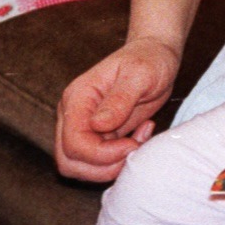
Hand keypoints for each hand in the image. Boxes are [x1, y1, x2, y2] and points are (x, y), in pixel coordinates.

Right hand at [54, 36, 180, 180]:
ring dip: (110, 167)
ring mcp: (83, 127)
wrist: (156, 56)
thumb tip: (98, 125)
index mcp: (78, 98)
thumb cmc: (149, 59)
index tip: (132, 144)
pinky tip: (139, 138)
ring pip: (80, 168)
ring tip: (138, 142)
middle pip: (69, 161)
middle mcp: (73, 115)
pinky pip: (98, 163)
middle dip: (103, 167)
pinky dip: (118, 161)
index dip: (101, 154)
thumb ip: (120, 99)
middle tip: (134, 149)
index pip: (73, 143)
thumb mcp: (140, 74)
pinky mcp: (98, 136)